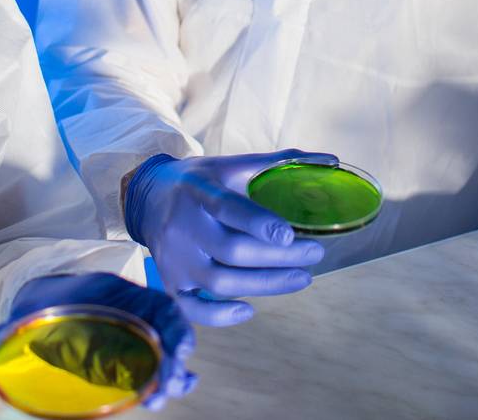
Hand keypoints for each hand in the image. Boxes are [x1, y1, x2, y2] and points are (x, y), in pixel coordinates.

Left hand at [0, 273, 195, 410]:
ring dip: (171, 371)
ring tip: (168, 393)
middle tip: (169, 385)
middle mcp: (128, 309)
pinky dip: (164, 375)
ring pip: (162, 347)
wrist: (41, 299)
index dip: (172, 324)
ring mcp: (130, 329)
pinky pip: (152, 360)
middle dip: (172, 357)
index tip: (180, 349)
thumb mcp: (20, 314)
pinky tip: (164, 392)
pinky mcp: (126, 351)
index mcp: (110, 292)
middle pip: (163, 329)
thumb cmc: (37, 305)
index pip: (151, 302)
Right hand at [124, 150, 335, 325]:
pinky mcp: (170, 281)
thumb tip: (330, 162)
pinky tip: (249, 309)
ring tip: (302, 278)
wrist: (147, 198)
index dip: (258, 222)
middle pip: (232, 251)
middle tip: (314, 254)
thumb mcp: (230, 165)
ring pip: (220, 282)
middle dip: (278, 258)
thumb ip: (276, 164)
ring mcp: (174, 258)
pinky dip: (220, 315)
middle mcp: (183, 226)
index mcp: (198, 190)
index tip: (289, 234)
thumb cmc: (200, 182)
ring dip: (265, 285)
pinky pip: (193, 308)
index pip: (227, 208)